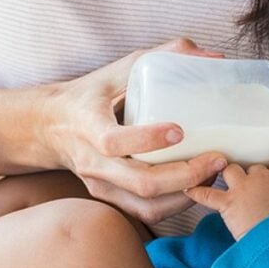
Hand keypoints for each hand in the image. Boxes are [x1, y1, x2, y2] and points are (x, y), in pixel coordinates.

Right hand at [41, 38, 228, 223]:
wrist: (51, 127)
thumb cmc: (91, 95)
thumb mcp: (119, 69)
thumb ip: (163, 56)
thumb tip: (214, 56)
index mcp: (88, 125)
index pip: (113, 142)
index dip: (148, 139)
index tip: (180, 131)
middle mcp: (93, 162)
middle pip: (141, 183)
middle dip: (186, 175)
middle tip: (217, 159)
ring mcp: (101, 185)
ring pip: (148, 205)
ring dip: (187, 195)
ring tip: (212, 174)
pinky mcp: (110, 198)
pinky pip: (146, 212)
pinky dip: (176, 204)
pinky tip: (196, 186)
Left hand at [185, 163, 268, 238]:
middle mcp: (260, 177)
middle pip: (252, 167)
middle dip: (250, 176)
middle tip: (251, 186)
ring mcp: (242, 188)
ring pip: (231, 170)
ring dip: (228, 175)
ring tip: (226, 180)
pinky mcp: (228, 202)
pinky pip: (207, 195)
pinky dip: (197, 192)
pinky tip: (189, 190)